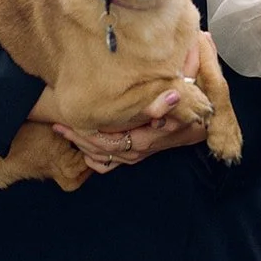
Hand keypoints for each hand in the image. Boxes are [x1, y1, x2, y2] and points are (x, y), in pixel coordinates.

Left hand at [51, 41, 207, 174]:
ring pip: (104, 158)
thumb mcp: (184, 100)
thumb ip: (174, 97)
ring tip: (65, 132)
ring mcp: (138, 154)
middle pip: (101, 149)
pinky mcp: (138, 154)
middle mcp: (139, 150)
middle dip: (79, 138)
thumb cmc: (191, 108)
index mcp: (145, 137)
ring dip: (84, 148)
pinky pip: (112, 165)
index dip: (85, 132)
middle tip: (58, 125)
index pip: (108, 140)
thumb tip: (169, 96)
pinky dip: (96, 161)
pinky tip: (84, 152)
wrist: (202, 124)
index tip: (66, 120)